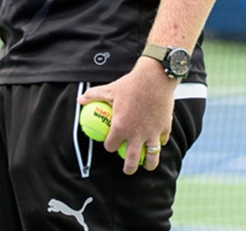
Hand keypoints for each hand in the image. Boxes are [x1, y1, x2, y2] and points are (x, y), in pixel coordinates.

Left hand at [78, 58, 174, 174]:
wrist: (155, 77)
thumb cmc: (131, 84)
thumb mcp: (110, 89)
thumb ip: (93, 96)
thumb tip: (80, 100)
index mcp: (120, 127)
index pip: (111, 146)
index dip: (109, 146)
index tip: (111, 144)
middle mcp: (136, 134)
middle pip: (131, 161)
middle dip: (129, 168)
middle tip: (128, 169)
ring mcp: (152, 133)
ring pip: (152, 157)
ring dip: (149, 164)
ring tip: (148, 166)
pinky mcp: (164, 128)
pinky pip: (162, 140)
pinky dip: (160, 142)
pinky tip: (158, 142)